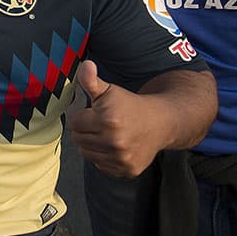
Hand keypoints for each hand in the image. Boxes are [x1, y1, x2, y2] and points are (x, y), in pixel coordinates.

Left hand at [67, 60, 173, 178]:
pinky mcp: (127, 170)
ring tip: (108, 134)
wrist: (162, 122)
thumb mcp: (110, 90)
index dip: (83, 115)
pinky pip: (100, 166)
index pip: (75, 122)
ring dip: (93, 144)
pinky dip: (104, 157)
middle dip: (86, 130)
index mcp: (108, 120)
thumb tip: (85, 65)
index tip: (94, 112)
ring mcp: (121, 158)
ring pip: (87, 153)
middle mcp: (115, 141)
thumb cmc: (131, 104)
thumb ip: (91, 80)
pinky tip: (115, 146)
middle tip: (101, 123)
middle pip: (79, 139)